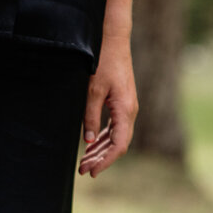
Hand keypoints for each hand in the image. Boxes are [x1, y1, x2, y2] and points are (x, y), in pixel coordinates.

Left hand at [79, 33, 137, 177]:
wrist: (114, 41)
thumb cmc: (104, 62)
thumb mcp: (92, 90)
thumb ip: (89, 117)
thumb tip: (88, 141)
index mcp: (125, 111)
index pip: (119, 145)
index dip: (106, 161)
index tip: (92, 171)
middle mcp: (130, 112)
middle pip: (117, 145)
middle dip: (101, 159)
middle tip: (83, 170)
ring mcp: (127, 109)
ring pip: (116, 138)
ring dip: (101, 151)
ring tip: (85, 161)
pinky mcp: (122, 104)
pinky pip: (114, 128)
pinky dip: (103, 139)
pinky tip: (91, 145)